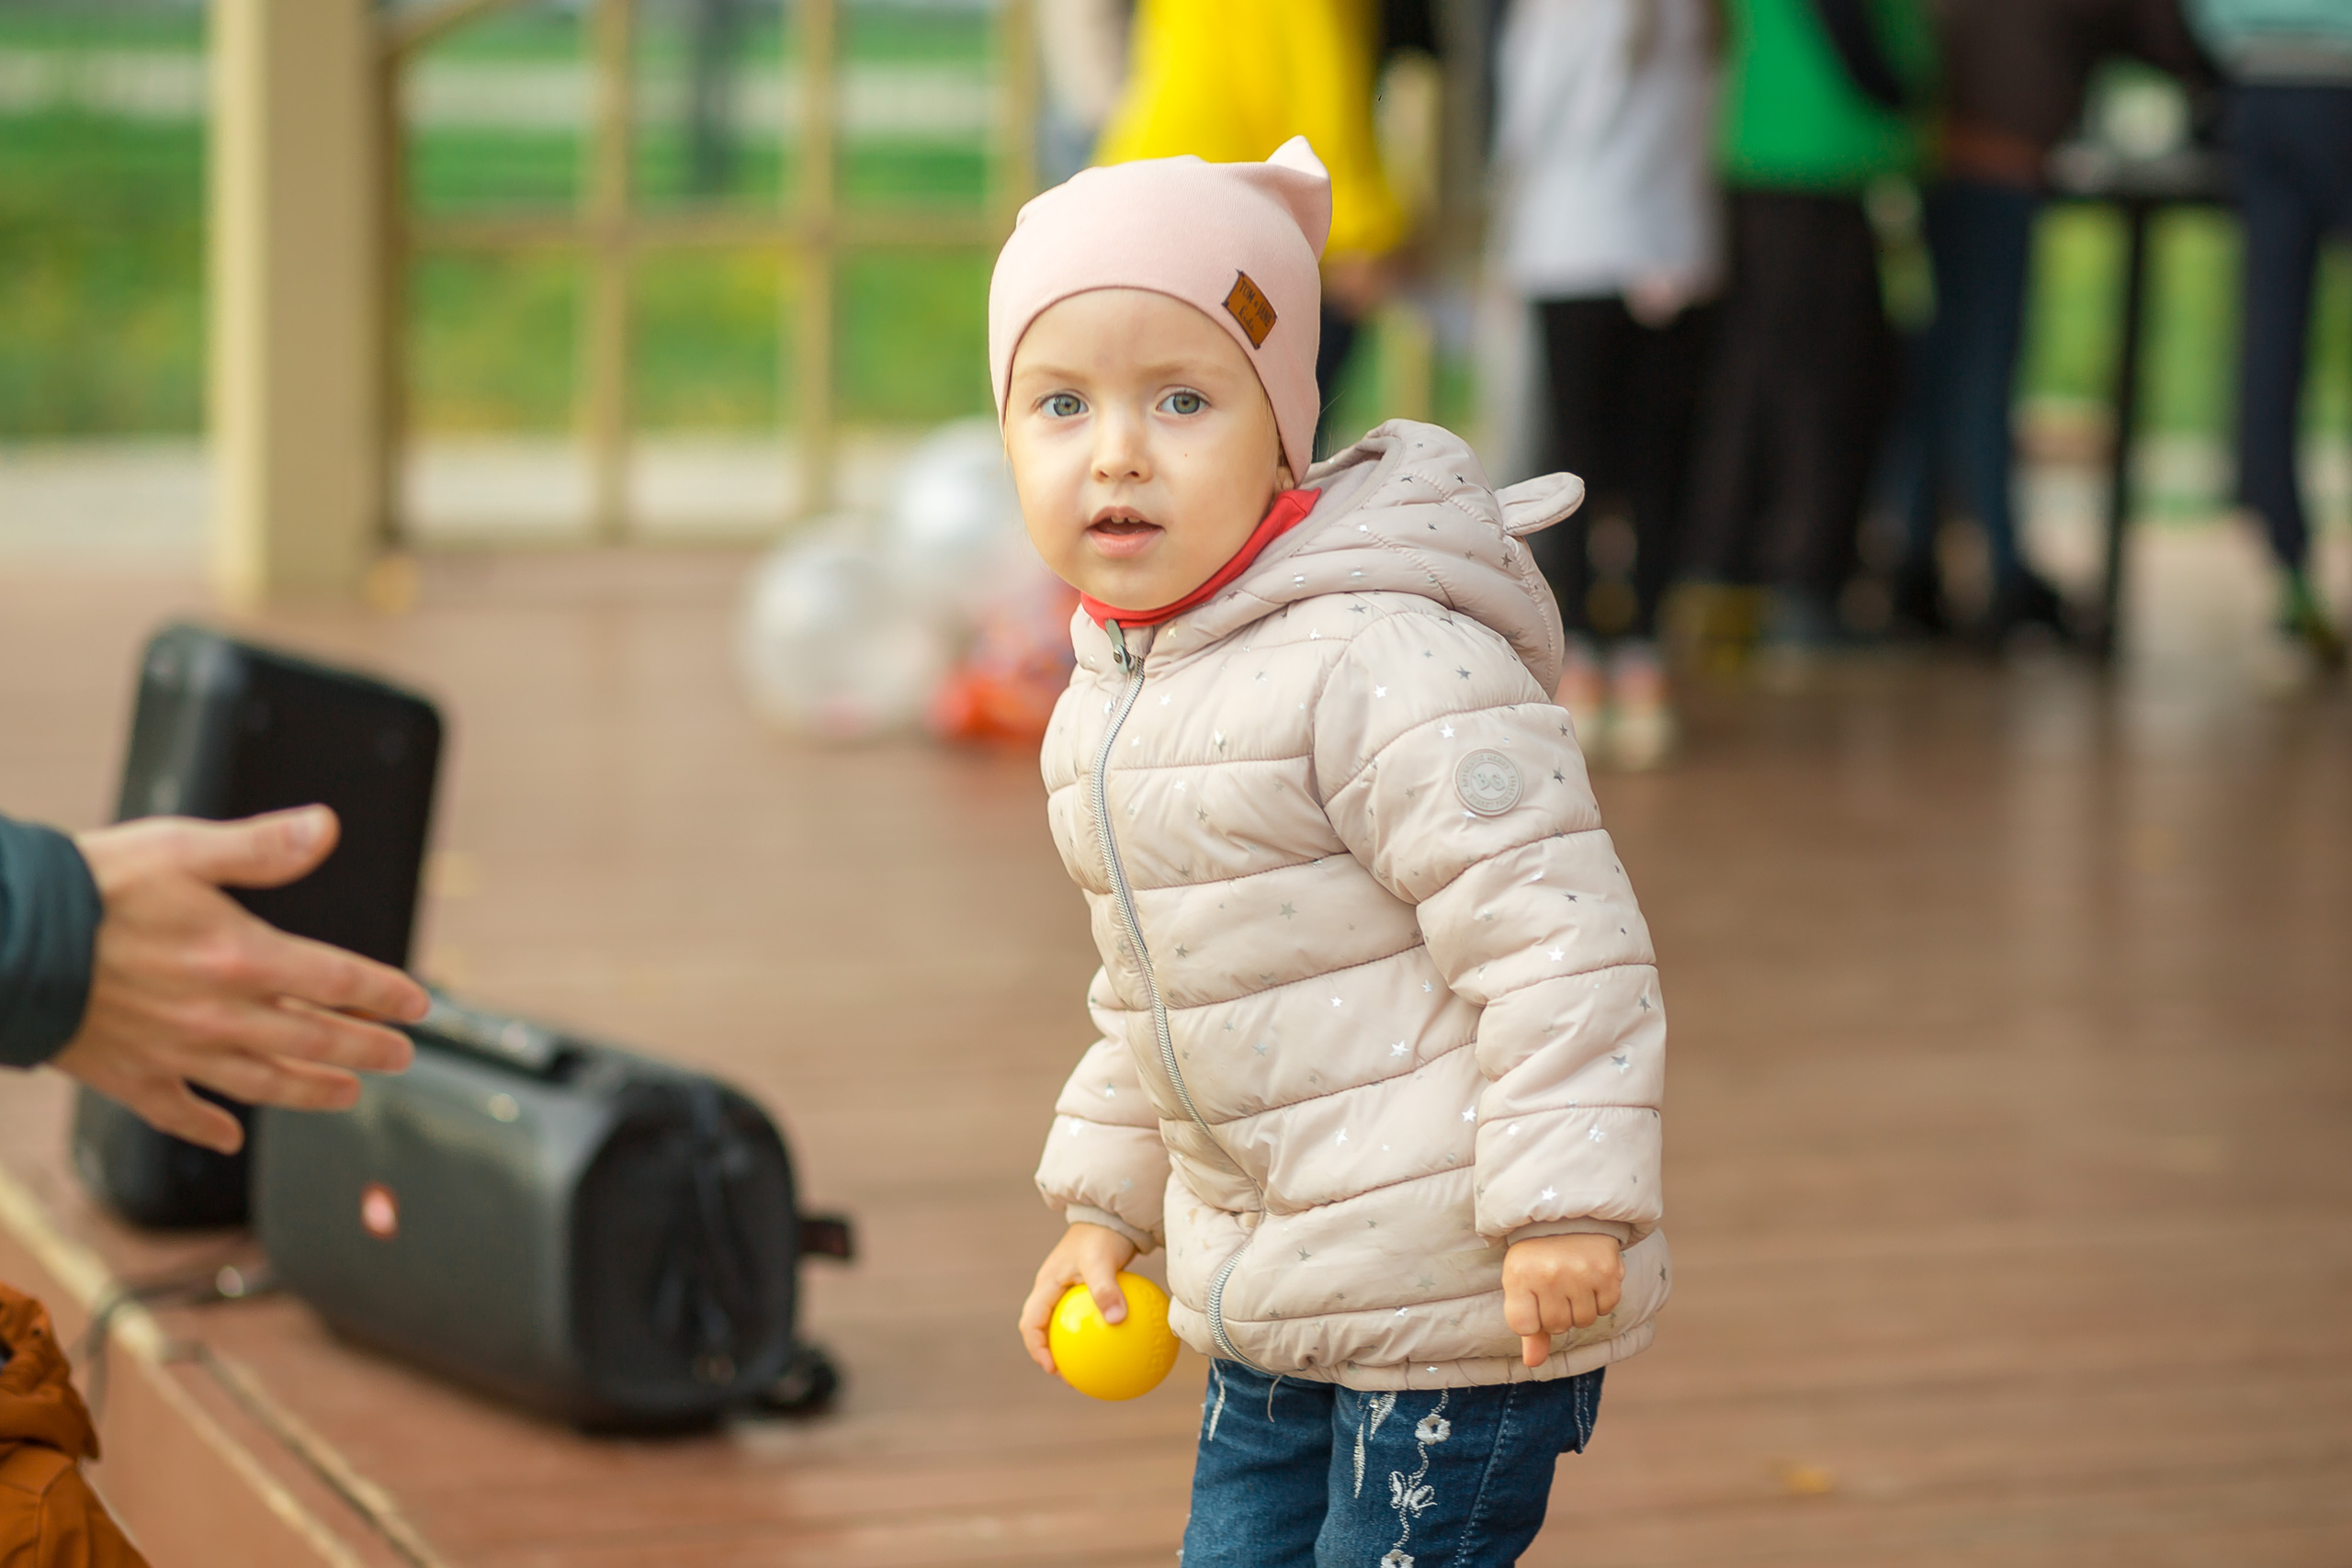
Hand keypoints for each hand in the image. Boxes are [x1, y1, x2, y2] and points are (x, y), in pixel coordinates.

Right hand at [50, 806, 428, 1154]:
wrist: (3, 940)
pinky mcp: (127, 1075)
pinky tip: (228, 1138)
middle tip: (400, 1059)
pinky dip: (206, 1126)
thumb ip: (261, 847)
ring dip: (310, 1091)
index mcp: (242, 956)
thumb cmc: (91, 886)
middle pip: (313, 1039)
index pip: (338, 980)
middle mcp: (219, 1013)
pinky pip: (176, 1112)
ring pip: (261, 1083)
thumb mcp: (183, 849)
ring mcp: (175, 1051)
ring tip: (346, 1095)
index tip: (418, 1006)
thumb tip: (327, 828)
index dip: (385, 994)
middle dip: (365, 1049)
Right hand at [1018, 1221, 1137, 1375]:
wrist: (1112, 1212)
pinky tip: (1119, 1343)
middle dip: (1052, 1354)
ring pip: (1063, 1323)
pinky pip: (1086, 1314)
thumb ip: (1106, 1289)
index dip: (1037, 1349)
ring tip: (1093, 1368)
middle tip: (1071, 1377)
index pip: (1031, 1322)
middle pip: (1042, 1328)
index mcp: (1047, 1284)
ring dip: (1072, 1345)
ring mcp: (1068, 1287)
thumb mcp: (1102, 1261)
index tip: (1054, 1369)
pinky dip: (1095, 1330)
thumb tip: (1115, 1321)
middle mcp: (1053, 1288)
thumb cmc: (1103, 1234)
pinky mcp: (1086, 1286)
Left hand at [1502, 1232, 1623, 1368]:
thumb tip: (1533, 1363)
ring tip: (1573, 1282)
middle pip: (1556, 1326)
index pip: (1524, 1327)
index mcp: (1518, 1275)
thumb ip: (1528, 1328)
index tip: (1532, 1297)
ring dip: (1579, 1308)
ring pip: (1583, 1321)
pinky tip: (1591, 1278)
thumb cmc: (1538, 1256)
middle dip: (1557, 1313)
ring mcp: (1579, 1272)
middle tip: (1555, 1286)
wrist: (1568, 1216)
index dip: (1531, 1319)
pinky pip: (1606, 1307)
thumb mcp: (1521, 1284)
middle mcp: (1548, 1274)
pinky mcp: (1607, 1270)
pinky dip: (1601, 1299)